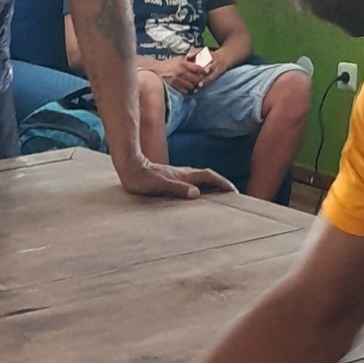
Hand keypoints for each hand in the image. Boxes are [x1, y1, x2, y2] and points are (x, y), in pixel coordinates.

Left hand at [116, 158, 233, 200]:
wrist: (130, 167)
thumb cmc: (142, 179)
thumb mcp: (159, 186)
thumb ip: (177, 189)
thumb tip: (196, 194)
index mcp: (184, 175)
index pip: (209, 176)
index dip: (222, 183)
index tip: (233, 191)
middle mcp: (184, 173)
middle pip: (208, 176)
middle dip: (221, 184)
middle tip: (232, 194)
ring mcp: (178, 174)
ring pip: (200, 178)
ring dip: (212, 185)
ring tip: (220, 196)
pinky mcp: (172, 177)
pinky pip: (192, 181)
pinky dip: (201, 186)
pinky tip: (198, 194)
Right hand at [158, 55, 207, 94]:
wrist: (156, 70)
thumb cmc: (168, 64)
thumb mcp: (178, 59)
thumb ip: (188, 60)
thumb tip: (198, 59)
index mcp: (183, 64)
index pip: (198, 68)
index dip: (202, 70)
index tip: (203, 71)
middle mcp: (181, 72)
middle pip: (197, 79)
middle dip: (198, 79)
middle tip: (197, 79)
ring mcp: (178, 81)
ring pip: (192, 86)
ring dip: (193, 85)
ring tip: (191, 83)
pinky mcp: (174, 87)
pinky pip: (185, 91)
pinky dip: (187, 89)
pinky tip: (185, 86)